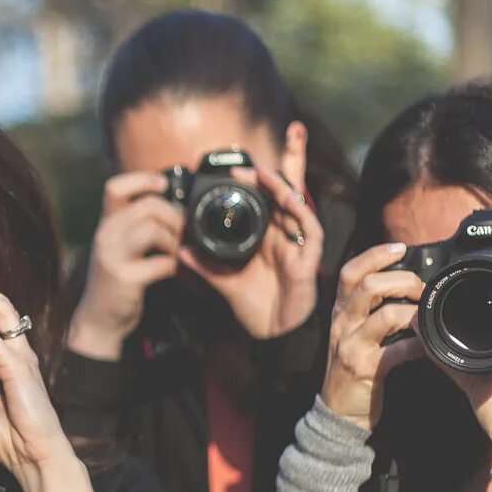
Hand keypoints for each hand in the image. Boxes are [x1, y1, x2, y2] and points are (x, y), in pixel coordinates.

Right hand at [69, 172, 183, 358]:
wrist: (100, 319)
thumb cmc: (117, 280)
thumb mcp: (121, 247)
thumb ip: (138, 226)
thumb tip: (176, 208)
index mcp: (106, 224)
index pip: (115, 187)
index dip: (143, 180)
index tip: (164, 185)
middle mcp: (105, 235)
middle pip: (147, 206)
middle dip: (174, 217)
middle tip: (183, 232)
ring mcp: (112, 256)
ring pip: (152, 229)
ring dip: (174, 240)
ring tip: (178, 252)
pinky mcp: (124, 278)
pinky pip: (160, 263)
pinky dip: (174, 266)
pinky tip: (174, 271)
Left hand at [179, 164, 324, 338]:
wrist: (271, 334)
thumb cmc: (254, 306)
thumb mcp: (224, 280)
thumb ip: (205, 265)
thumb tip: (181, 250)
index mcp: (266, 235)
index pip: (265, 199)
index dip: (256, 180)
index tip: (232, 170)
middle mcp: (284, 234)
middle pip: (287, 192)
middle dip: (281, 167)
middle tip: (259, 157)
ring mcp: (297, 244)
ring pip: (296, 205)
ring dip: (281, 187)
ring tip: (263, 173)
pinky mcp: (308, 258)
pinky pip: (310, 229)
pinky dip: (299, 213)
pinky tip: (288, 201)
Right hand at [320, 243, 426, 429]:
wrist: (339, 411)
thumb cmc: (355, 368)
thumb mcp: (354, 333)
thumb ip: (371, 310)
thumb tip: (407, 286)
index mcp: (340, 312)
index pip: (350, 272)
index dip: (375, 255)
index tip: (400, 247)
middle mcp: (341, 324)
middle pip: (368, 285)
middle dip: (402, 280)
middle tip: (422, 288)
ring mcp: (350, 346)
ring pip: (384, 314)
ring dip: (413, 310)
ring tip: (426, 314)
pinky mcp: (364, 368)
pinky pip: (397, 349)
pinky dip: (419, 345)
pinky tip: (428, 345)